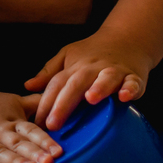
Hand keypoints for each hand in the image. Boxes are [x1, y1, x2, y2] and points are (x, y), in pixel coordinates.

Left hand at [23, 29, 154, 130]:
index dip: (45, 103)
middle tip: (53, 123)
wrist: (127, 38)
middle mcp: (93, 68)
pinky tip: (125, 97)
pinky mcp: (134, 76)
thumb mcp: (68, 57)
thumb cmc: (93, 52)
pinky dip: (130, 88)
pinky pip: (133, 82)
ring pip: (105, 79)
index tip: (37, 122)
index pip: (57, 84)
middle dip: (64, 104)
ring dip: (98, 88)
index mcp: (75, 67)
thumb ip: (50, 73)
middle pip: (76, 83)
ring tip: (90, 99)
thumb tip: (27, 86)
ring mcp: (114, 71)